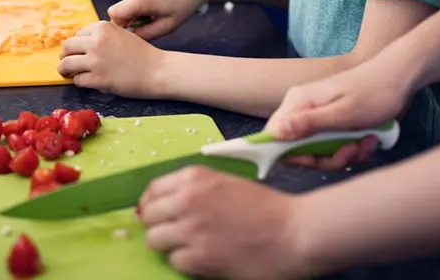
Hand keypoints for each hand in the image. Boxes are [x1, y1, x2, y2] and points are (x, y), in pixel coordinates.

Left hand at [58, 20, 162, 97]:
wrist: (157, 70)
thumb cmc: (141, 53)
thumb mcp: (121, 34)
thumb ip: (102, 36)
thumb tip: (80, 44)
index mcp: (102, 27)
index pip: (77, 34)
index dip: (77, 44)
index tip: (79, 52)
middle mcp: (96, 41)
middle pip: (66, 47)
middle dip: (65, 56)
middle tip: (67, 63)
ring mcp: (96, 60)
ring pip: (66, 64)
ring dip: (65, 70)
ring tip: (69, 74)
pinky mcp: (98, 79)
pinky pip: (77, 80)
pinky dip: (79, 82)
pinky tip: (88, 82)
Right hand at [108, 0, 206, 39]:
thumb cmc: (183, 5)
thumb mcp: (167, 26)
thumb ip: (145, 35)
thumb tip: (127, 41)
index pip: (114, 15)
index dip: (121, 27)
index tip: (136, 31)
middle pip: (118, 13)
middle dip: (129, 23)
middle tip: (150, 26)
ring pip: (124, 9)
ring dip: (135, 17)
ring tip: (155, 17)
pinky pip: (130, 3)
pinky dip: (138, 10)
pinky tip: (155, 10)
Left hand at [139, 167, 308, 279]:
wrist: (291, 231)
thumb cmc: (265, 206)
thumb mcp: (225, 183)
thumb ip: (196, 189)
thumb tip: (168, 203)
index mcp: (194, 177)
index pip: (152, 190)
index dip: (153, 204)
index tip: (159, 213)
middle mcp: (186, 199)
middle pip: (148, 215)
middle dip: (157, 224)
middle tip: (174, 232)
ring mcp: (190, 229)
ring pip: (154, 240)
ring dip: (169, 245)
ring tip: (188, 246)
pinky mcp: (198, 257)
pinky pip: (174, 261)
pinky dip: (185, 262)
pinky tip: (203, 258)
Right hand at [266, 58, 409, 170]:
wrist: (400, 80)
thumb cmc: (373, 93)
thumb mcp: (342, 114)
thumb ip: (307, 124)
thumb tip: (273, 133)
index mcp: (298, 102)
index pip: (274, 135)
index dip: (290, 154)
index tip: (315, 160)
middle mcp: (304, 109)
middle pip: (298, 149)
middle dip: (325, 158)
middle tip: (350, 150)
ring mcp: (319, 117)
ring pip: (318, 152)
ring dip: (343, 155)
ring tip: (365, 143)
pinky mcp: (334, 125)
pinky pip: (333, 148)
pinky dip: (352, 150)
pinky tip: (370, 140)